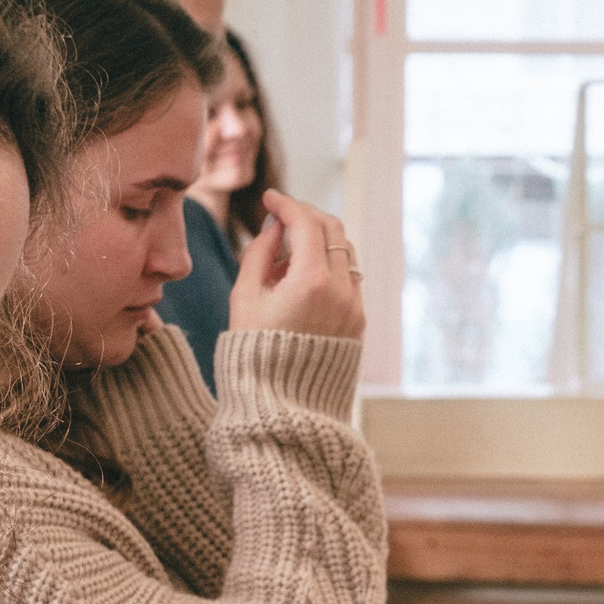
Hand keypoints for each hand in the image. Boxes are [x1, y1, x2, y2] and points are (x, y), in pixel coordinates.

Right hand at [228, 188, 365, 340]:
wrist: (281, 404)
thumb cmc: (254, 352)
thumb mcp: (245, 297)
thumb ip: (259, 252)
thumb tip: (275, 226)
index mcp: (311, 281)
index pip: (305, 222)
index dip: (285, 204)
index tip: (269, 199)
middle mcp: (341, 290)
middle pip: (332, 229)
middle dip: (306, 216)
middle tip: (281, 217)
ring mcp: (354, 306)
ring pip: (344, 252)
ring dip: (319, 241)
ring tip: (286, 256)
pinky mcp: (358, 321)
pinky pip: (348, 279)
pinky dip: (328, 266)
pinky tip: (301, 280)